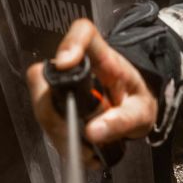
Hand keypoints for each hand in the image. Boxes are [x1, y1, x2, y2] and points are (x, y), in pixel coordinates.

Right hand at [26, 19, 156, 167]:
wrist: (134, 111)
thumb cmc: (137, 102)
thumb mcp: (141, 112)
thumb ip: (122, 120)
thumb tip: (92, 132)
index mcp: (103, 58)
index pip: (84, 33)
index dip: (70, 43)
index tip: (66, 63)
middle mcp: (76, 68)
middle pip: (46, 75)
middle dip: (56, 110)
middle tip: (78, 133)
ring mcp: (63, 87)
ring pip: (41, 105)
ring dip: (59, 132)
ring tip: (86, 147)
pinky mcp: (57, 106)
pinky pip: (45, 124)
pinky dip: (62, 142)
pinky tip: (82, 149)